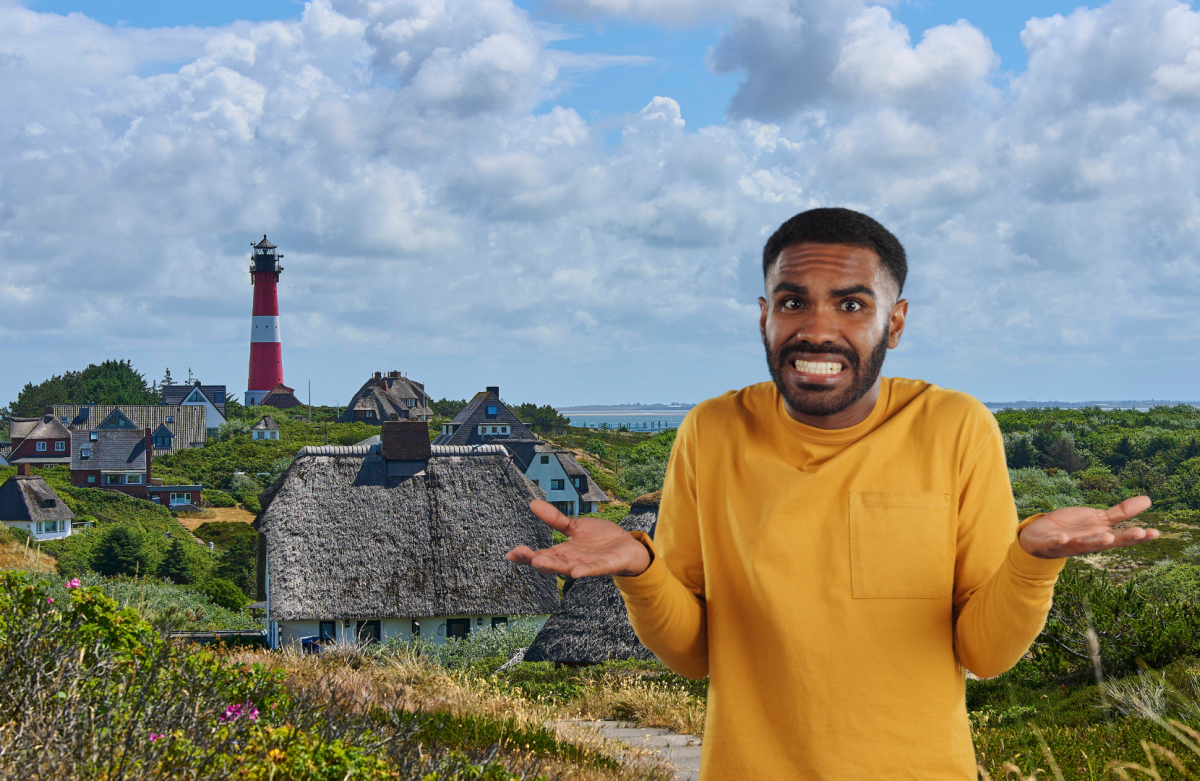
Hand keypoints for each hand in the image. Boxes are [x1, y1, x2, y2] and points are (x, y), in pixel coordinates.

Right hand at [505, 499, 651, 577]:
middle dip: (535, 559)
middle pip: (550, 563)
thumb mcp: (574, 526)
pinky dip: (584, 571)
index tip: (510, 553)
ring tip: (540, 561)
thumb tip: (532, 503)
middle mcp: (572, 560)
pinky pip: (593, 569)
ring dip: (554, 566)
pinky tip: (576, 572)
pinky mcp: (604, 566)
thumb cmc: (600, 540)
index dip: (525, 556)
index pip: (541, 555)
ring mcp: (587, 564)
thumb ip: (554, 519)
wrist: (627, 547)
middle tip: (520, 554)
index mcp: (563, 552)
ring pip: (567, 568)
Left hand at [1018, 495, 1158, 558]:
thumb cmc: (1074, 529)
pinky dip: (1058, 542)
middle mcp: (1088, 542)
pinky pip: (1054, 544)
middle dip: (1122, 538)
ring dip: (1095, 541)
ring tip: (1107, 537)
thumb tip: (1148, 500)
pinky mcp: (1050, 543)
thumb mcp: (1099, 519)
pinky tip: (1062, 538)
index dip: (1139, 536)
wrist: (1041, 537)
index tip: (1155, 532)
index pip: (1122, 536)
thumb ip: (1121, 513)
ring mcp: (1070, 544)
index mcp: (1101, 536)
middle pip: (1107, 541)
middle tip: (1139, 533)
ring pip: (1083, 544)